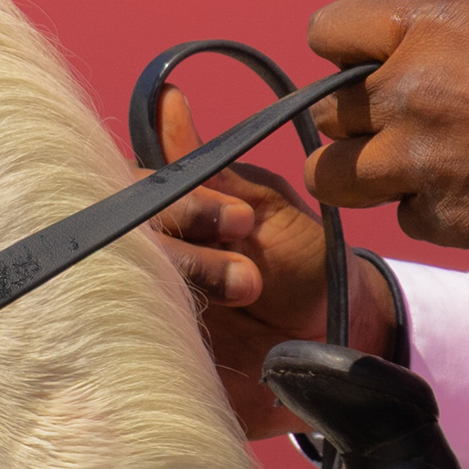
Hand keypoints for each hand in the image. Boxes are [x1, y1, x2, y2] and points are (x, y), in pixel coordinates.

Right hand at [146, 84, 401, 438]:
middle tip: (247, 269)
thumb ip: (211, 168)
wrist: (340, 342)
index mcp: (168, 222)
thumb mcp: (267, 210)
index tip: (237, 219)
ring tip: (249, 292)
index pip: (139, 202)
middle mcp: (150, 267)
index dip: (181, 208)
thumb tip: (167, 99)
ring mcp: (151, 316)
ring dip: (189, 295)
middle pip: (127, 253)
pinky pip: (137, 362)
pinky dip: (166, 354)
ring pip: (129, 304)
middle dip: (188, 253)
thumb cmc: (305, 263)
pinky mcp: (159, 368)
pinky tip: (202, 349)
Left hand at [305, 0, 468, 267]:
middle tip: (400, 132)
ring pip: (334, 179)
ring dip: (369, 180)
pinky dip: (433, 216)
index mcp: (435, 30)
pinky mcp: (448, 222)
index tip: (369, 69)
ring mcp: (424, 162)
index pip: (328, 30)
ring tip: (415, 176)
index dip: (343, 52)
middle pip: (323, 115)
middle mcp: (413, 92)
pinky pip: (406, 220)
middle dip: (355, 125)